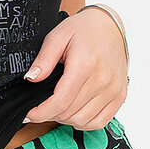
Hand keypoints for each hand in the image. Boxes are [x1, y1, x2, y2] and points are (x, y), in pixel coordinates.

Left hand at [21, 5, 128, 129]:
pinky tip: (75, 112)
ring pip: (83, 121)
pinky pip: (100, 121)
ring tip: (58, 107)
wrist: (110, 26)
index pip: (60, 102)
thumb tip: (31, 78)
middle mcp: (102, 79)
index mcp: (85, 65)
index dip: (40, 113)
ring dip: (66, 119)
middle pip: (69, 113)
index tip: (29, 114)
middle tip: (41, 107)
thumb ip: (43, 60)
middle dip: (49, 114)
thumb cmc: (84, 30)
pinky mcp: (120, 95)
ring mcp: (113, 89)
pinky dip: (84, 122)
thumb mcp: (57, 37)